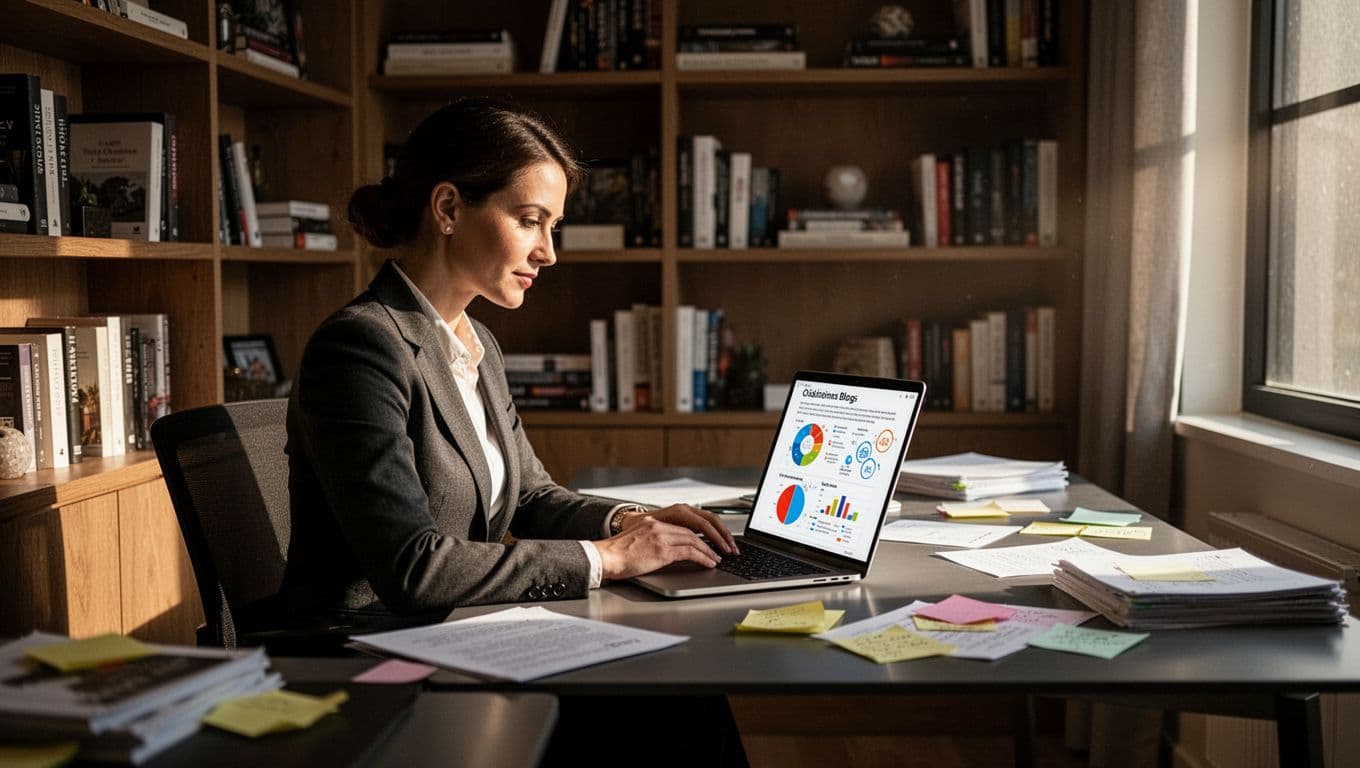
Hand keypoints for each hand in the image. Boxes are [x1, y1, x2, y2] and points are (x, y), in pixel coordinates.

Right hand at [595, 505, 738, 581]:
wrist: (605, 558)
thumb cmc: (618, 554)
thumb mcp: (639, 540)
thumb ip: (656, 540)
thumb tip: (674, 550)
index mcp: (654, 521)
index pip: (685, 524)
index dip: (702, 533)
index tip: (711, 541)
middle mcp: (659, 525)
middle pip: (694, 529)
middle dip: (712, 540)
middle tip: (723, 549)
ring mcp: (661, 536)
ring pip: (695, 540)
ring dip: (710, 550)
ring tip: (718, 558)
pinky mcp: (662, 550)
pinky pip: (689, 552)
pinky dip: (703, 557)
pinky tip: (709, 563)